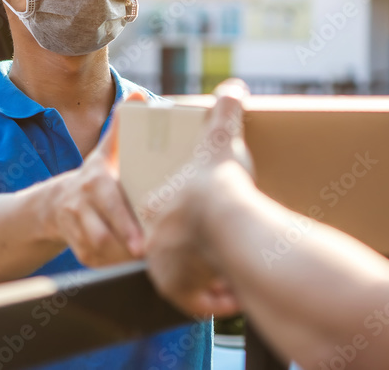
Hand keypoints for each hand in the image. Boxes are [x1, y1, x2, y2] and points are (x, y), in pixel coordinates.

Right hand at [45, 93, 145, 266]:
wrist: (54, 203)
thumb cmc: (93, 177)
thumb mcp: (104, 152)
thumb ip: (121, 128)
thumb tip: (138, 96)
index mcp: (93, 181)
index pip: (109, 203)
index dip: (124, 223)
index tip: (143, 241)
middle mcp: (79, 205)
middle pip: (100, 233)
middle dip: (124, 246)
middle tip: (147, 254)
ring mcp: (74, 228)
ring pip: (97, 251)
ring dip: (120, 257)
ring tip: (145, 258)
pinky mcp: (76, 248)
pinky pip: (94, 261)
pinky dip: (112, 264)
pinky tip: (129, 262)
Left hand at [145, 79, 251, 315]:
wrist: (232, 223)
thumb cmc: (223, 181)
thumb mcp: (222, 139)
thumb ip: (225, 112)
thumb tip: (234, 86)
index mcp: (157, 205)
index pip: (167, 213)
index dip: (192, 216)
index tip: (210, 217)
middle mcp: (154, 239)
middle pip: (176, 247)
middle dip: (199, 249)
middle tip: (224, 243)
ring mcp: (164, 268)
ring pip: (187, 277)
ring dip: (208, 276)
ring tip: (232, 269)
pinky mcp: (180, 292)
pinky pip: (198, 302)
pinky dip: (216, 301)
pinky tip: (233, 294)